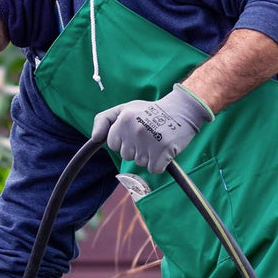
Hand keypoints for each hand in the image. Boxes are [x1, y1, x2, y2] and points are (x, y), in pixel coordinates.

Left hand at [91, 84, 213, 172]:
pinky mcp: (163, 150)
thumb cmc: (151, 111)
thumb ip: (104, 120)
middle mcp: (134, 129)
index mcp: (123, 119)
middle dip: (136, 149)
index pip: (112, 145)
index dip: (123, 141)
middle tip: (149, 135)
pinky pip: (154, 169)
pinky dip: (160, 164)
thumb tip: (95, 138)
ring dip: (149, 156)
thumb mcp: (125, 108)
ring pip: (140, 163)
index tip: (135, 132)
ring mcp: (149, 140)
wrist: (183, 110)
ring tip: (157, 139)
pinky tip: (165, 149)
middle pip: (126, 156)